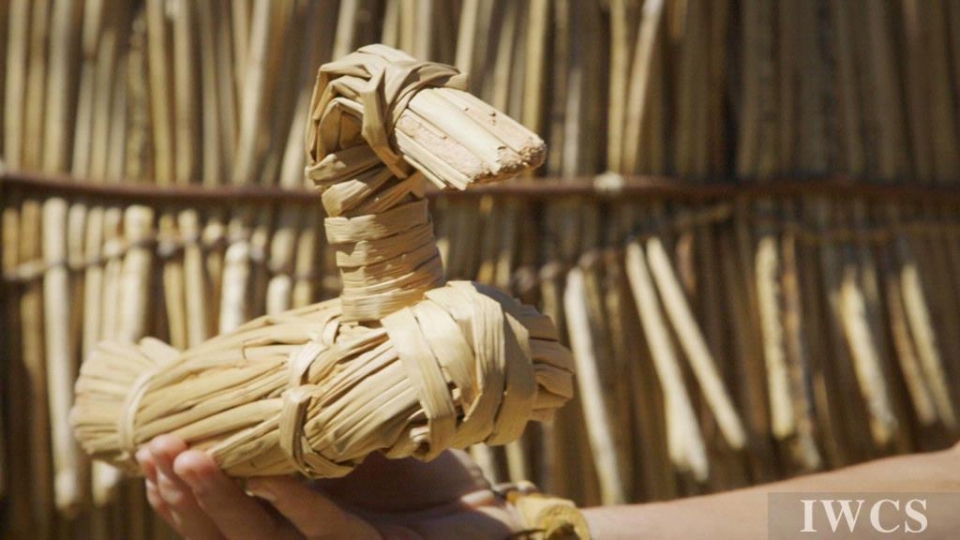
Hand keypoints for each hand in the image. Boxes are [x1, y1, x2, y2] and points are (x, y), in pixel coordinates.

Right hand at [137, 435, 523, 539]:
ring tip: (190, 460)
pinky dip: (297, 506)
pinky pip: (333, 534)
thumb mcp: (359, 446)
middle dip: (187, 498)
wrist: (492, 514)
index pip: (223, 521)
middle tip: (153, 451)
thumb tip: (265, 373)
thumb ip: (316, 427)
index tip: (149, 451)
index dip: (181, 496)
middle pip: (229, 538)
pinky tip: (266, 477)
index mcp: (297, 527)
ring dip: (224, 504)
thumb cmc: (425, 481)